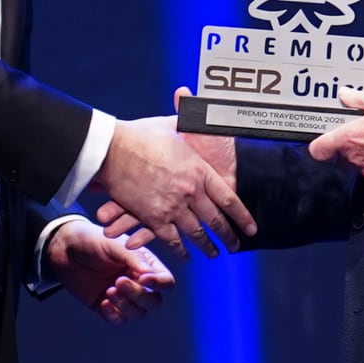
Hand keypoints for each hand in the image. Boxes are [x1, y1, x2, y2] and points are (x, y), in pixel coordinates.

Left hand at [44, 221, 172, 322]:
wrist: (64, 249)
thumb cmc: (92, 240)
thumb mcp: (113, 243)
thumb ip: (132, 257)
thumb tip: (149, 273)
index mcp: (146, 266)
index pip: (165, 281)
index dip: (159, 284)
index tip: (144, 278)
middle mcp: (138, 284)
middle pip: (154, 302)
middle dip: (139, 295)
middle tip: (119, 281)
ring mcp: (123, 298)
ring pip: (138, 314)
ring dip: (126, 305)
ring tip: (109, 290)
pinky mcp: (107, 308)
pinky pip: (119, 321)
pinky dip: (114, 315)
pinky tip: (102, 302)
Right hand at [100, 94, 236, 247]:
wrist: (113, 149)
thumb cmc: (141, 134)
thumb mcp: (174, 124)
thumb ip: (191, 121)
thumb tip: (201, 107)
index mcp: (199, 170)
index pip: (228, 199)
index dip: (241, 216)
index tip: (250, 228)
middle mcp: (190, 192)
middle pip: (215, 220)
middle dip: (228, 236)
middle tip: (235, 246)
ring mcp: (173, 207)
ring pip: (196, 233)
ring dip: (206, 246)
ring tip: (214, 254)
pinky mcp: (153, 217)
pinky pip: (171, 239)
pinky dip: (179, 249)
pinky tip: (185, 255)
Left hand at [306, 86, 363, 181]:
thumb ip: (359, 98)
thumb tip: (345, 94)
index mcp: (349, 138)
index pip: (318, 150)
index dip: (319, 143)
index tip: (324, 135)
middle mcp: (355, 158)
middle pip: (337, 156)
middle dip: (344, 145)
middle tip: (358, 131)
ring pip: (355, 163)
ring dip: (361, 152)